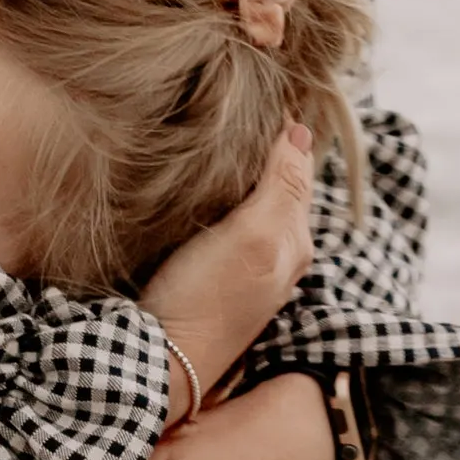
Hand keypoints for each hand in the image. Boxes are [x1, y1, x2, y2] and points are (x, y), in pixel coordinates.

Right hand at [141, 121, 319, 412]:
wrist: (158, 364)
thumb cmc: (205, 299)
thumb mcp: (252, 236)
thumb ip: (282, 186)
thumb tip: (301, 131)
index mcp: (295, 242)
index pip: (298, 170)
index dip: (282, 133)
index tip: (260, 95)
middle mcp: (278, 259)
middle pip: (279, 189)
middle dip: (266, 152)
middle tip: (239, 108)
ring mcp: (246, 273)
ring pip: (254, 209)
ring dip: (242, 177)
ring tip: (220, 139)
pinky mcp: (214, 283)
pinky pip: (229, 229)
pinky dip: (222, 203)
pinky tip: (201, 191)